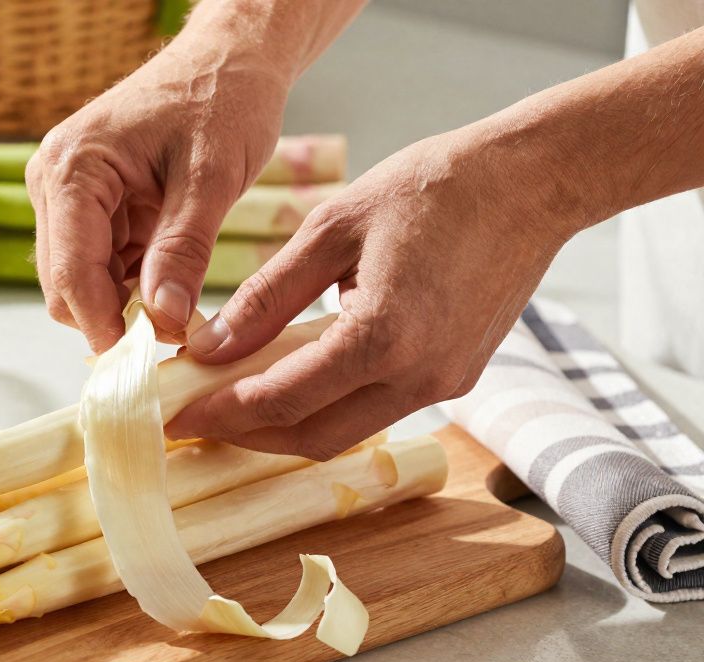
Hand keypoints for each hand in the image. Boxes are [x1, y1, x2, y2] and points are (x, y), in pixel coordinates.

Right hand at [27, 10, 290, 352]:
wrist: (227, 60)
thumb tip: (165, 320)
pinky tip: (172, 277)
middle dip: (114, 318)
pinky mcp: (88, 207)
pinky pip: (100, 267)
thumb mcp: (212, 177)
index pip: (71, 273)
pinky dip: (132, 285)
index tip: (149, 363)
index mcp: (72, 169)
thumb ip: (184, 250)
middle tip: (178, 333)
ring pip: (79, 284)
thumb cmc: (221, 98)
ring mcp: (66, 196)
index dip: (106, 326)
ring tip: (183, 298)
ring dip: (125, 303)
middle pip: (64, 286)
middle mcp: (53, 182)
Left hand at [167, 129, 589, 459]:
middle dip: (245, 434)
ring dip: (285, 425)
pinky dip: (326, 406)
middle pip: (312, 437)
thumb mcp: (330, 227)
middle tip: (194, 416)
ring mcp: (445, 384)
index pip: (281, 400)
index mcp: (383, 336)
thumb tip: (211, 346)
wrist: (531, 182)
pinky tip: (290, 380)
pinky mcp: (457, 377)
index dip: (220, 413)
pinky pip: (377, 411)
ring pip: (345, 433)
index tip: (173, 414)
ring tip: (231, 400)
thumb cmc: (431, 188)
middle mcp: (419, 377)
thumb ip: (267, 295)